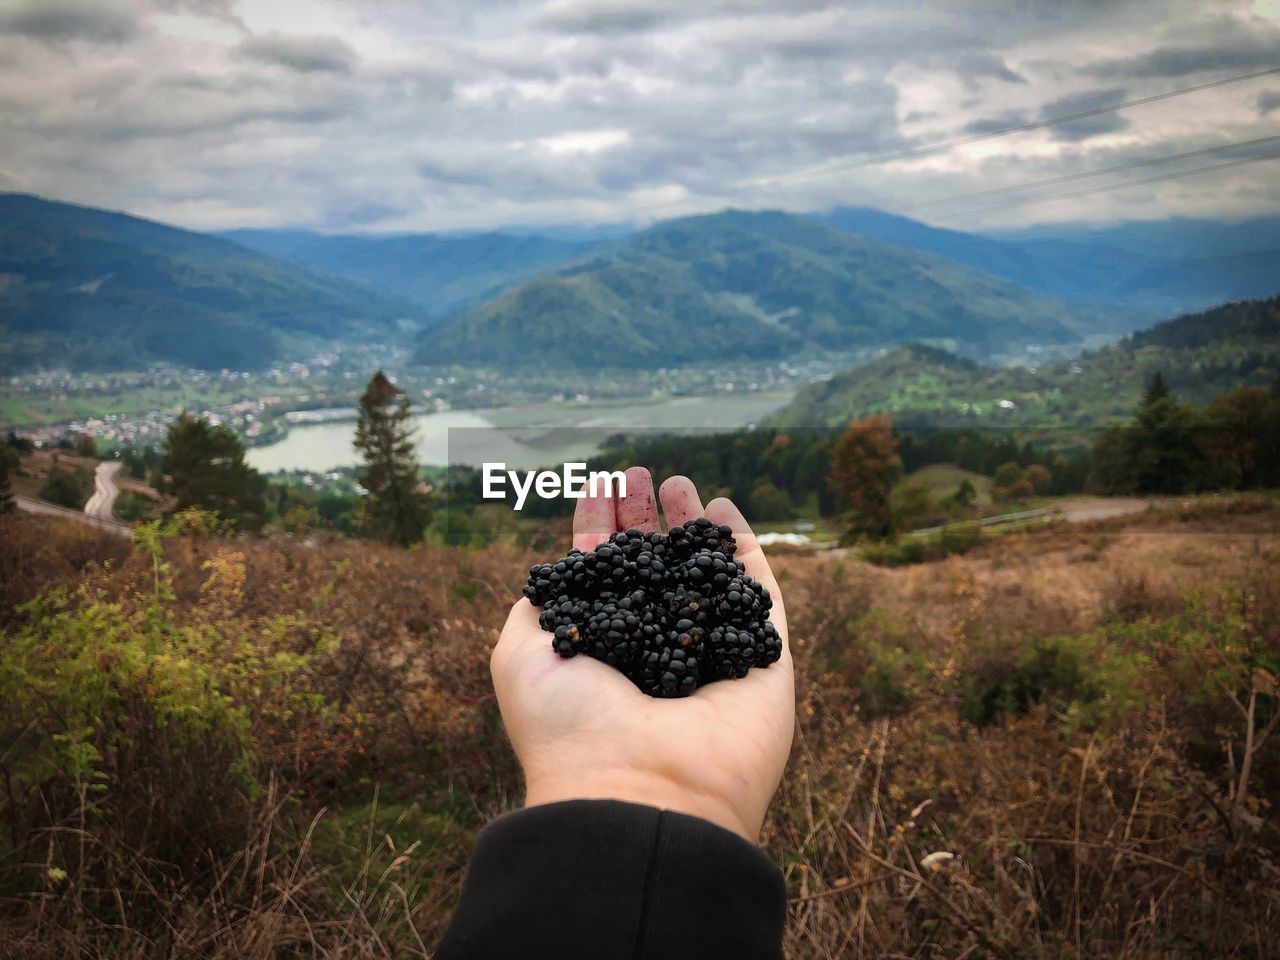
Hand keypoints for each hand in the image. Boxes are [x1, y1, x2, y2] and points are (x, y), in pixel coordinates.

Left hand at [490, 467, 794, 841]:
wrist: (641, 787)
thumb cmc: (569, 725)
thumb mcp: (521, 657)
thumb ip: (536, 610)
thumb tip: (549, 580)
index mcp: (601, 656)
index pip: (602, 582)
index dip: (599, 531)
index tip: (596, 487)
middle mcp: (654, 654)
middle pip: (652, 570)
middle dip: (643, 519)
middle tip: (639, 473)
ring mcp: (709, 654)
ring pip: (703, 574)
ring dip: (690, 526)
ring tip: (677, 480)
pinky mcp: (763, 657)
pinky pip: (758, 593)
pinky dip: (743, 550)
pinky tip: (722, 510)